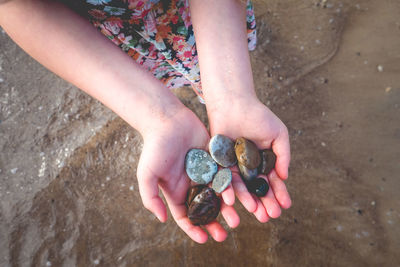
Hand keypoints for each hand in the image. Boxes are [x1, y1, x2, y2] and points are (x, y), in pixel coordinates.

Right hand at [136, 108, 239, 242]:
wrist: (168, 120)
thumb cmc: (154, 147)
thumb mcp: (147, 174)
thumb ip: (151, 197)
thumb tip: (162, 220)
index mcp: (176, 190)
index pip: (185, 215)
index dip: (193, 228)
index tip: (203, 239)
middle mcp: (191, 184)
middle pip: (205, 208)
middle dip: (213, 222)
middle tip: (224, 235)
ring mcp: (204, 172)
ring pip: (218, 194)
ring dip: (226, 208)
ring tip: (236, 220)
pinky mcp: (215, 160)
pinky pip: (225, 176)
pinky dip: (232, 187)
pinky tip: (240, 197)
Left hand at [207, 96, 291, 221]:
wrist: (233, 104)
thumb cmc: (258, 116)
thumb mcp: (278, 134)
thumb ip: (283, 155)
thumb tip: (285, 178)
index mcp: (263, 161)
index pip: (272, 181)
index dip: (279, 194)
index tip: (285, 206)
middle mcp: (248, 167)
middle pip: (257, 189)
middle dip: (265, 203)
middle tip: (271, 216)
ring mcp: (233, 166)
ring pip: (242, 188)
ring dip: (250, 201)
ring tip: (258, 213)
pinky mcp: (219, 164)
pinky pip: (225, 179)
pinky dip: (231, 191)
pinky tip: (237, 202)